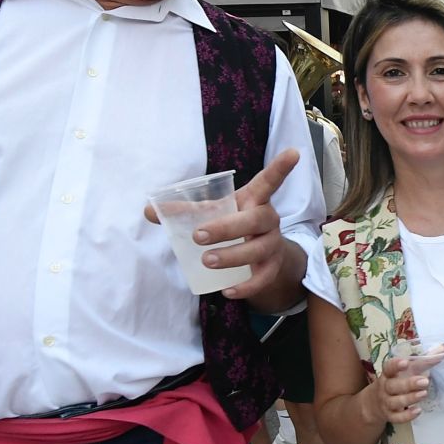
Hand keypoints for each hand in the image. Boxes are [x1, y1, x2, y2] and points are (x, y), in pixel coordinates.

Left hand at [146, 150, 302, 301]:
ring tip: (207, 261)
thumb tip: (148, 211)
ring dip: (232, 256)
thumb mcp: (212, 213)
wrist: (259, 256)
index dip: (280, 167)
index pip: (269, 181)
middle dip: (228, 228)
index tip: (294, 152)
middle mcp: (268, 219)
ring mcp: (273, 244)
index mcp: (254, 199)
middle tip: (198, 236)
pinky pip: (263, 278)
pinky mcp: (272, 268)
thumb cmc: (233, 225)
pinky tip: (228, 291)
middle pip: (257, 219)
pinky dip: (246, 286)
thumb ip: (183, 211)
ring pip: (259, 250)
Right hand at [364, 347, 443, 426]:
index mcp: (388, 374)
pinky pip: (397, 417)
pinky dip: (407, 415)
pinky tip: (418, 411)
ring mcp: (386, 402)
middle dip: (409, 384)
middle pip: (393, 386)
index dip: (396, 365)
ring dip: (410, 398)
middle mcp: (385, 388)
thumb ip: (426, 359)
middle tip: (425, 381)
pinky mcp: (390, 415)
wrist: (375, 403)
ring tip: (424, 393)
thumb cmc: (398, 380)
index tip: (405, 362)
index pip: (388, 367)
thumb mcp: (408, 369)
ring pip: (395, 401)